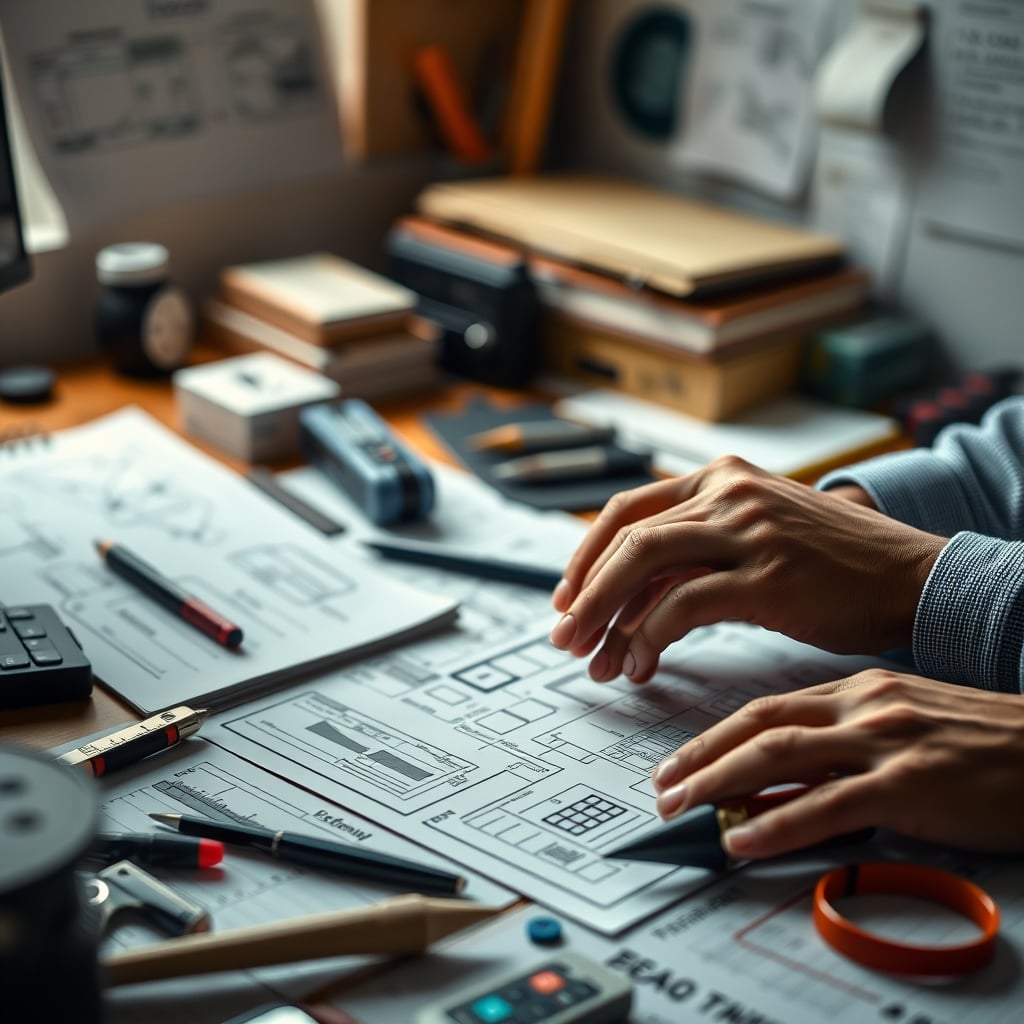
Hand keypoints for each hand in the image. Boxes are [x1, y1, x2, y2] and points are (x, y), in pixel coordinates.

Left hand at [549, 456, 945, 682]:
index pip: (627, 510)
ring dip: (607, 617)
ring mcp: (748, 531)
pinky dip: (651, 636)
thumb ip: (695, 550)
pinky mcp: (768, 576)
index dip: (586, 557)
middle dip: (586, 594)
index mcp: (719, 480)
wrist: (909, 577)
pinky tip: (645, 663)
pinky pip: (683, 604)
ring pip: (645, 565)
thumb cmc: (829, 566)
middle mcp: (728, 494)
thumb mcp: (755, 534)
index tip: (567, 598)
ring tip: (596, 661)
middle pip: (627, 539)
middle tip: (566, 638)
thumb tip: (627, 597)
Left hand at [651, 669, 1023, 857]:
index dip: (713, 735)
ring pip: (779, 756)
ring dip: (719, 783)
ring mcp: (884, 742)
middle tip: (661, 786)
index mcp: (857, 690)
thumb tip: (785, 768)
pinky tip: (743, 839)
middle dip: (700, 756)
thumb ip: (843, 736)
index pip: (765, 708)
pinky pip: (827, 806)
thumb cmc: (980, 740)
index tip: (679, 759)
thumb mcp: (902, 720)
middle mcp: (862, 706)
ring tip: (682, 807)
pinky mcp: (910, 784)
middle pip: (758, 726)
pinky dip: (777, 822)